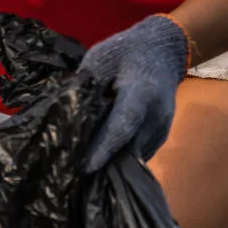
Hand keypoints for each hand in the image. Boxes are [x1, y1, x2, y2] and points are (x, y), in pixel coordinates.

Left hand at [80, 15, 189, 172]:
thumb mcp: (101, 58)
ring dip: (108, 165)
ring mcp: (160, 130)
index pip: (123, 124)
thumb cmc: (126, 53)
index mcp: (142, 91)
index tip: (86, 168)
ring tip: (82, 170)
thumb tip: (64, 115)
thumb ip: (85, 86)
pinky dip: (117, 160)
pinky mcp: (158, 140)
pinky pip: (135, 157)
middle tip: (72, 175)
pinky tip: (98, 160)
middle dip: (101, 164)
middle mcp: (156, 115)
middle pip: (126, 148)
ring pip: (131, 157)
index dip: (104, 147)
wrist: (162, 52)